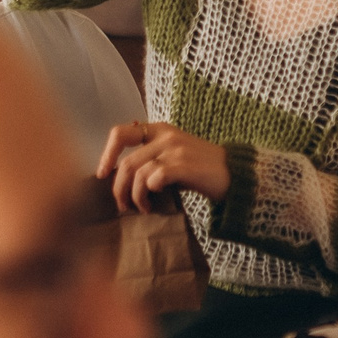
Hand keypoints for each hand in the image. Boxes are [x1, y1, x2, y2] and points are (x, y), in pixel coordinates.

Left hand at [97, 121, 230, 213]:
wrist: (236, 175)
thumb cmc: (201, 170)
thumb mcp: (173, 155)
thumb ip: (150, 158)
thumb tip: (120, 178)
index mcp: (159, 129)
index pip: (120, 133)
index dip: (106, 154)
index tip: (102, 174)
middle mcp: (165, 135)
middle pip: (126, 161)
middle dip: (118, 187)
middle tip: (122, 204)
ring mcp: (174, 149)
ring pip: (137, 173)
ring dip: (134, 196)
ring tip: (142, 208)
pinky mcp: (183, 165)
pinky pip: (153, 179)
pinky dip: (147, 195)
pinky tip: (153, 205)